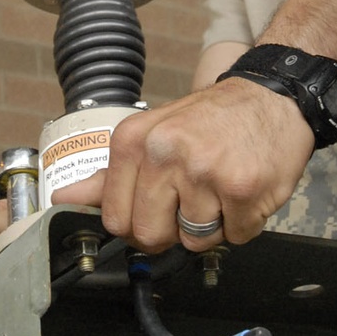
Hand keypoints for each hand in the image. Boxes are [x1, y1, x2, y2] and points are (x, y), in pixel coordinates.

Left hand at [56, 77, 312, 250]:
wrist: (273, 94)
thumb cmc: (214, 119)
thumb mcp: (154, 134)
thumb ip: (111, 175)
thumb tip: (63, 197)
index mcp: (134, 141)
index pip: (115, 219)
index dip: (139, 225)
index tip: (157, 210)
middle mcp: (164, 153)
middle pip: (151, 236)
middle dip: (175, 231)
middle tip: (195, 199)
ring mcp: (204, 171)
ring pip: (196, 241)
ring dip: (214, 225)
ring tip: (223, 187)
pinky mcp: (242, 188)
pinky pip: (236, 236)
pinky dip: (244, 222)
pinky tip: (246, 189)